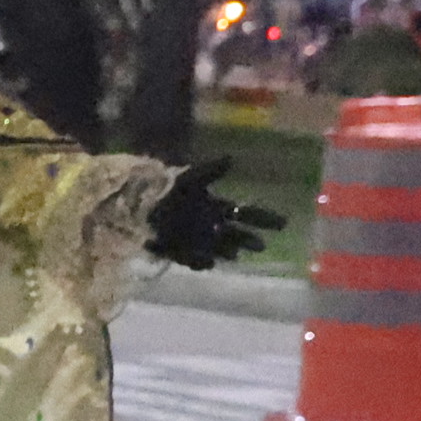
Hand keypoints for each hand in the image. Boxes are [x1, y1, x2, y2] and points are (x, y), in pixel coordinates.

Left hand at [142, 164, 275, 271]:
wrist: (136, 204)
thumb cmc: (166, 189)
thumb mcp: (188, 178)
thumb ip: (210, 171)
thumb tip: (231, 158)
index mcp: (216, 207)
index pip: (246, 214)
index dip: (264, 219)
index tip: (283, 224)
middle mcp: (211, 226)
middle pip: (236, 235)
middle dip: (248, 240)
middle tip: (261, 246)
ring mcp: (197, 241)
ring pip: (218, 249)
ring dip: (227, 251)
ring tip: (236, 254)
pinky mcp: (180, 252)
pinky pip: (194, 260)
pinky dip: (201, 261)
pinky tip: (209, 262)